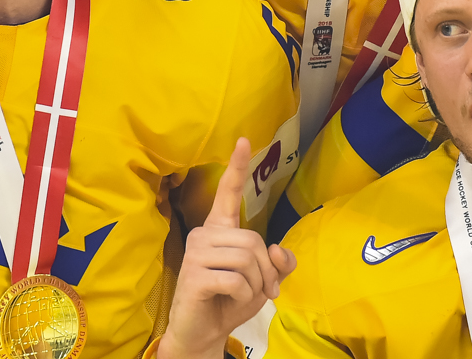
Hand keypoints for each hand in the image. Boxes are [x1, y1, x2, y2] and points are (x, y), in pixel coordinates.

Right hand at [157, 138, 295, 358]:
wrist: (202, 332)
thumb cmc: (230, 301)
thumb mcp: (263, 281)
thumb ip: (278, 263)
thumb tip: (279, 251)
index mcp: (219, 230)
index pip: (228, 193)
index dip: (236, 167)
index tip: (244, 139)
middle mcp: (203, 235)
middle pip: (253, 240)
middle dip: (266, 271)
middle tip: (265, 290)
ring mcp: (195, 254)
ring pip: (246, 260)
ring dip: (256, 285)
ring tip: (246, 296)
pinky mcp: (193, 276)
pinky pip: (236, 280)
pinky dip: (244, 296)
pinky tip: (230, 300)